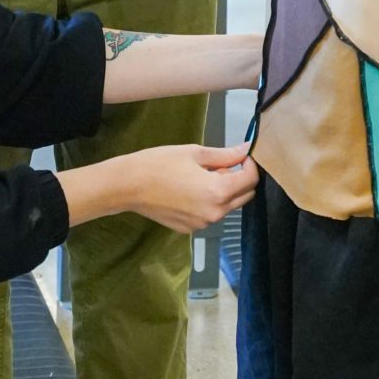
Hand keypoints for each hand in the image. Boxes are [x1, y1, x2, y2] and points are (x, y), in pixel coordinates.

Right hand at [127, 142, 258, 232]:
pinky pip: (210, 215)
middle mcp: (215, 213)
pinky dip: (208, 203)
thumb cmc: (159, 163)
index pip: (250, 180)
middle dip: (239, 179)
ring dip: (224, 192)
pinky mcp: (190, 229)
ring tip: (200, 176)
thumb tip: (246, 149)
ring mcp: (202, 224)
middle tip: (218, 165)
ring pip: (228, 207)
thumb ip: (225, 154)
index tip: (240, 155)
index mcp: (218, 191)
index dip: (250, 164)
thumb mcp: (194, 153)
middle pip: (244, 196)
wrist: (128, 186)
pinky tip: (189, 191)